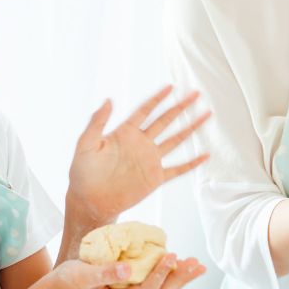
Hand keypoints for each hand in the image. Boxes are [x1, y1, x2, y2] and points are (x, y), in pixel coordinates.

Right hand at [46, 254, 206, 288]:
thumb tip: (127, 269)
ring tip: (196, 265)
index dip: (161, 273)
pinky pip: (154, 284)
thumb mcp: (83, 275)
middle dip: (181, 278)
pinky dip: (167, 274)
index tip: (172, 255)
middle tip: (198, 265)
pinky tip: (178, 265)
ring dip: (179, 277)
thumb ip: (105, 272)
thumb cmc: (69, 282)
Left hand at [66, 85, 209, 223]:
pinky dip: (192, 163)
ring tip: (206, 116)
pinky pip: (178, 169)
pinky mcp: (155, 178)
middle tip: (195, 94)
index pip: (145, 111)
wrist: (90, 201)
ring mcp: (150, 160)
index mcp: (125, 133)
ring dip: (191, 128)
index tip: (171, 87)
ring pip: (176, 140)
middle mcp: (141, 144)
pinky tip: (205, 156)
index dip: (158, 98)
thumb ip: (97, 122)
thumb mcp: (86, 144)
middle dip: (180, 107)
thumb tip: (108, 100)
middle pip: (165, 120)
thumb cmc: (83, 173)